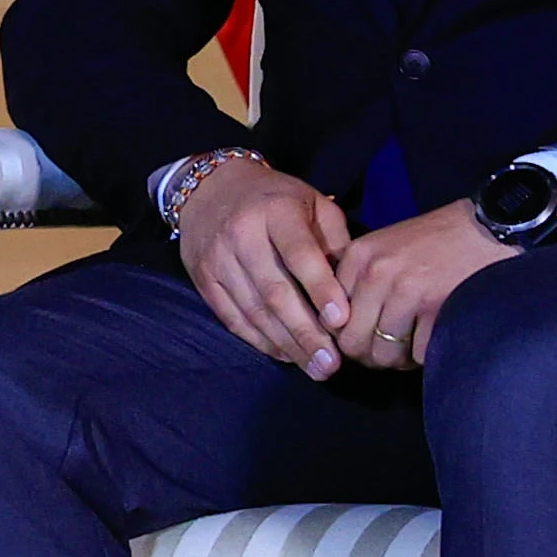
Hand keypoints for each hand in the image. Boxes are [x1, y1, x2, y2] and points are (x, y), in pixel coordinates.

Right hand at [174, 159, 358, 376]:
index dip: (320, 288)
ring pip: (254, 311)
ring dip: (287, 345)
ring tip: (316, 368)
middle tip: (332, 364)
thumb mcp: (313, 203)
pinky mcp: (204, 280)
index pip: (299, 254)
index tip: (342, 320)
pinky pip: (233, 319)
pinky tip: (286, 355)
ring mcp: (218, 260)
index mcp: (276, 211)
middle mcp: (242, 235)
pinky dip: (261, 341)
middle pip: (275, 292)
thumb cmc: (276, 199)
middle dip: (306, 332)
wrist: (210, 188)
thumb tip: (353, 288)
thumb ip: (334, 240)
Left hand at [333, 202, 515, 370]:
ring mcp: (407, 292)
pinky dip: (426, 355)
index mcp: (359, 256)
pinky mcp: (437, 309)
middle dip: (370, 357)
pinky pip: (418, 355)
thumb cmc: (438, 241)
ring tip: (412, 346)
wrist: (491, 227)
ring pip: (385, 355)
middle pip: (354, 343)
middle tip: (389, 353)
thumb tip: (338, 329)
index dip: (347, 336)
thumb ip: (359, 281)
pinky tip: (433, 339)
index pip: (331, 319)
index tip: (365, 337)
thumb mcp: (386, 247)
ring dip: (400, 360)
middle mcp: (376, 274)